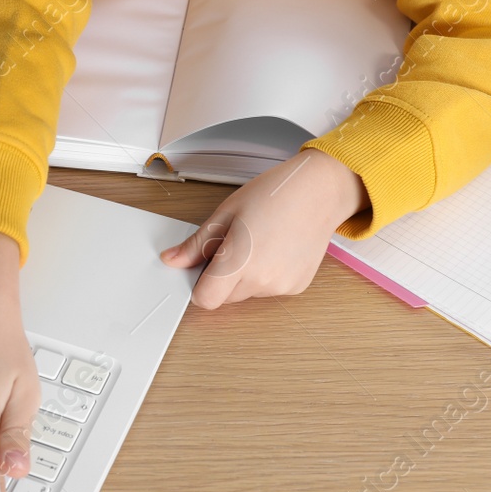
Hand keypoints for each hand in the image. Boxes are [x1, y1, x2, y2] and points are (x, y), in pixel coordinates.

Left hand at [159, 148, 368, 308]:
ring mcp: (282, 286)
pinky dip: (266, 275)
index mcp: (240, 260)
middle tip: (234, 243)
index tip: (203, 267)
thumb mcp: (226, 213)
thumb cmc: (274, 194)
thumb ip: (196, 244)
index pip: (206, 299)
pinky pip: (269, 289)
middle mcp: (263, 280)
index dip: (199, 285)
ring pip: (247, 293)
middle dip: (221, 277)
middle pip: (225, 297)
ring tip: (258, 242)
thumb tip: (171, 260)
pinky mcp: (297, 287)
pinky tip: (276, 249)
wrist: (319, 192)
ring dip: (245, 276)